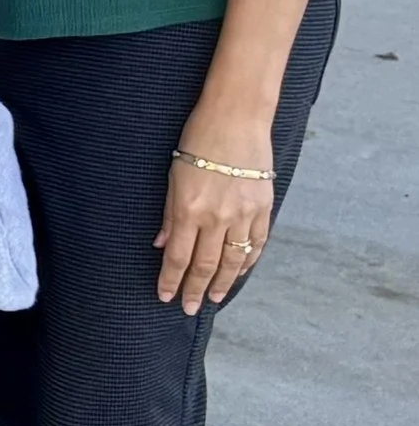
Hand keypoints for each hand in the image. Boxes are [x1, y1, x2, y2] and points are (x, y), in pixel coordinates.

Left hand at [156, 107, 274, 313]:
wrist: (236, 118)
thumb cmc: (198, 140)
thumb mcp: (174, 174)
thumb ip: (169, 214)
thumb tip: (162, 244)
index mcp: (189, 209)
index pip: (178, 257)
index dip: (172, 280)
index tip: (166, 296)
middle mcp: (217, 217)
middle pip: (205, 265)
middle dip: (196, 289)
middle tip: (189, 307)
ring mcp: (244, 214)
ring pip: (234, 260)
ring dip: (223, 282)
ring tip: (214, 298)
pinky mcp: (263, 207)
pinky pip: (257, 243)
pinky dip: (248, 261)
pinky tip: (239, 271)